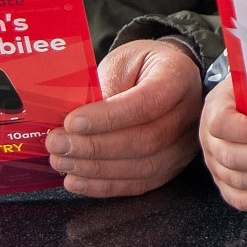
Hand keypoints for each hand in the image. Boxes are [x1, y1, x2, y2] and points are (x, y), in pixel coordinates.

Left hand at [45, 38, 201, 196]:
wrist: (168, 77)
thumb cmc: (142, 66)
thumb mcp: (123, 60)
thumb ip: (105, 86)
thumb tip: (75, 121)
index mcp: (178, 78)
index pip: (147, 103)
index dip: (108, 117)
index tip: (72, 122)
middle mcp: (189, 116)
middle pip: (145, 140)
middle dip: (94, 147)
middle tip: (57, 143)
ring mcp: (183, 146)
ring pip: (142, 167)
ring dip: (95, 169)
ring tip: (61, 161)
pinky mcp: (171, 168)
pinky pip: (138, 184)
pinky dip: (104, 186)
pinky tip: (77, 180)